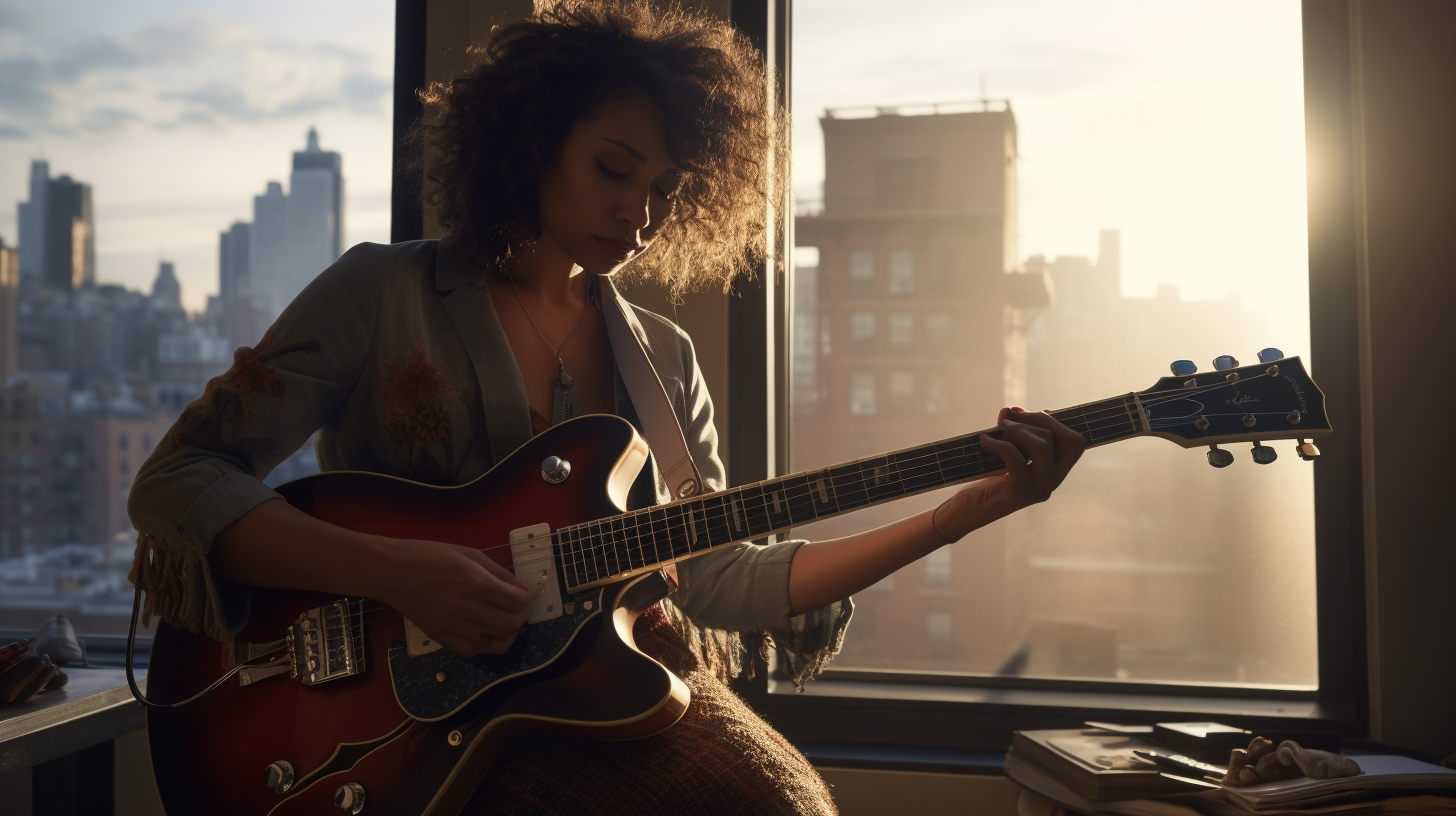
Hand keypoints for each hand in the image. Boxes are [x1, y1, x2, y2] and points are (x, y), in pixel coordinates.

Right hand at [377, 539, 536, 657]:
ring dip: (509, 631)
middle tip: (522, 604)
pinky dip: (486, 643)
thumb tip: (523, 588)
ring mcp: (454, 627)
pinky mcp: (442, 639)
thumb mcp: (470, 554)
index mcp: (475, 583)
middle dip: (524, 614)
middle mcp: (467, 609)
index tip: (534, 591)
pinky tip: (486, 630)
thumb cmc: (430, 555)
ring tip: (508, 618)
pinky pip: (475, 651)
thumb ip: (499, 572)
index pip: (517, 600)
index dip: (532, 597)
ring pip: (497, 641)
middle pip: (511, 623)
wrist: (392, 572)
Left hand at [933, 407, 1086, 540]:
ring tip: (995, 433)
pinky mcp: (1020, 493)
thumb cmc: (985, 480)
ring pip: (1043, 446)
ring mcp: (1039, 489)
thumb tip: (1011, 411)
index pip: (1076, 442)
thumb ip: (1013, 431)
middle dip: (1035, 421)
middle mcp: (1052, 482)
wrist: (966, 511)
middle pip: (1065, 440)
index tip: (1025, 415)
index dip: (1054, 422)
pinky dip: (998, 443)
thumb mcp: (1005, 451)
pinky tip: (984, 441)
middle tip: (1006, 421)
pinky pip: (1015, 457)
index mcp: (1054, 472)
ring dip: (1017, 431)